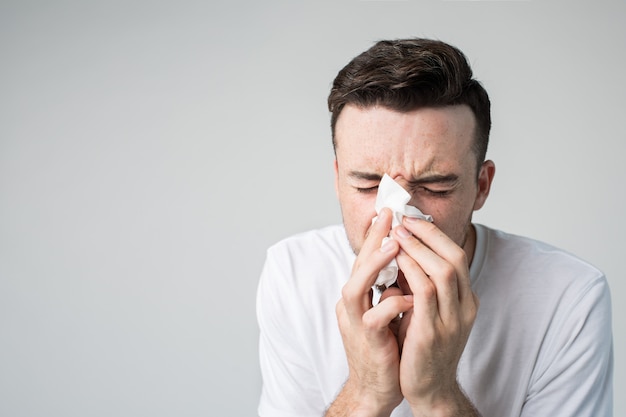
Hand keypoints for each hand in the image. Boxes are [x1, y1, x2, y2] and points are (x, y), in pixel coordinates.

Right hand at [330, 208, 413, 415]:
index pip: (366, 259)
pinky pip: (376, 318)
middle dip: (373, 239)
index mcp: (359, 296)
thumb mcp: (388, 311)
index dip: (377, 236)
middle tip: (389, 215)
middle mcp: (352, 305)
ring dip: (374, 264)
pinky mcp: (367, 341)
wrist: (377, 387)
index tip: (389, 212)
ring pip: (355, 286)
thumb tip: (407, 262)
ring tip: (395, 245)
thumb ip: (391, 288)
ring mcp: (356, 322)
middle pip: (356, 265)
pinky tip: (411, 299)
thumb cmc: (385, 347)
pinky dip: (393, 305)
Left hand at [391, 217, 479, 413]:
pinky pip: (425, 292)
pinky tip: (396, 259)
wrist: (429, 389)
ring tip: (398, 233)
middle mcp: (465, 307)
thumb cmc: (424, 348)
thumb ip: (424, 286)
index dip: (435, 235)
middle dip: (429, 234)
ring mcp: (452, 320)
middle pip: (455, 258)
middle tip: (404, 219)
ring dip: (418, 247)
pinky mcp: (433, 332)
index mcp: (466, 301)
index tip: (413, 220)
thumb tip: (405, 254)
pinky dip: (411, 270)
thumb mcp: (431, 312)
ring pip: (444, 271)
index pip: (457, 256)